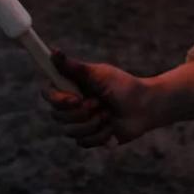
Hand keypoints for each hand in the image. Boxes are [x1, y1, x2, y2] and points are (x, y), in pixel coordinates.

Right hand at [43, 52, 157, 147]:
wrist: (145, 107)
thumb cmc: (123, 86)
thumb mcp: (98, 74)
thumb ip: (74, 67)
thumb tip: (54, 51)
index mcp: (71, 87)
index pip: (48, 94)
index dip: (58, 99)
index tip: (76, 99)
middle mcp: (72, 105)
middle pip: (57, 116)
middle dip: (82, 113)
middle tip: (100, 103)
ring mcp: (80, 122)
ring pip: (70, 132)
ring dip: (92, 124)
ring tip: (108, 115)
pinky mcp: (90, 137)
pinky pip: (83, 142)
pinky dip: (100, 135)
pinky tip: (111, 127)